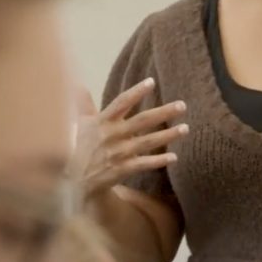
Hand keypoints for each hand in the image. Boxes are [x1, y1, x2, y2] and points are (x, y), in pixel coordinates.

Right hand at [67, 78, 187, 199]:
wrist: (76, 180)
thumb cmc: (82, 147)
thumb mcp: (82, 124)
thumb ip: (84, 104)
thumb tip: (77, 85)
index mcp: (103, 121)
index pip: (121, 102)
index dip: (136, 92)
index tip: (152, 82)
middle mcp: (112, 135)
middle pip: (141, 121)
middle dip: (163, 113)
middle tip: (182, 106)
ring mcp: (118, 153)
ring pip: (147, 142)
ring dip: (167, 136)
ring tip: (185, 129)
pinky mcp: (122, 169)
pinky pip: (144, 164)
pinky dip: (158, 161)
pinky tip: (174, 157)